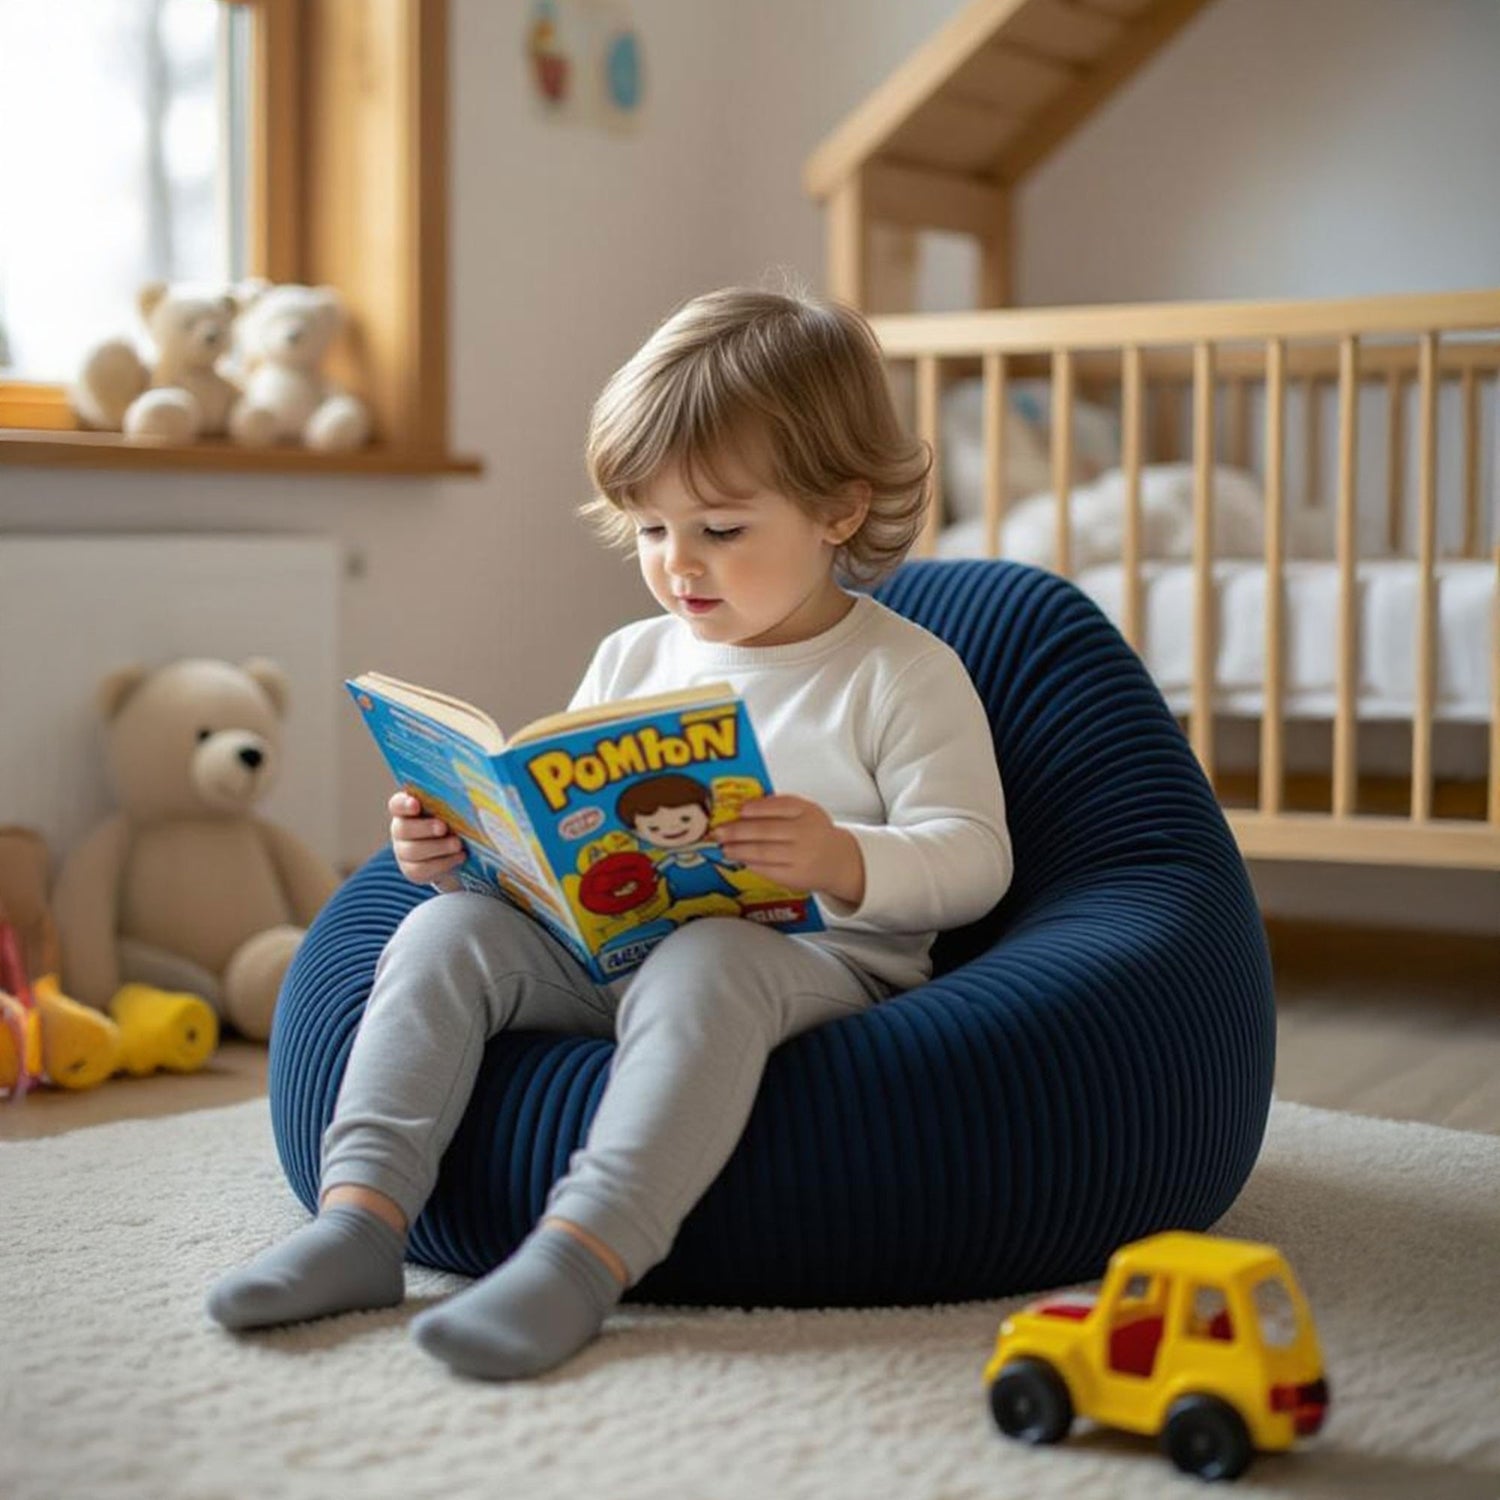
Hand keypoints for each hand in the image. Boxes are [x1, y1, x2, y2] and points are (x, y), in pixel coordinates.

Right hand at [389, 791, 464, 887]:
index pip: (397, 804)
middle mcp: (400, 829)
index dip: (404, 805)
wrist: (458, 850)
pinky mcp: (412, 870)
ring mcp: (403, 851)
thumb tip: (468, 798)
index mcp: (407, 808)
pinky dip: (443, 863)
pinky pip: (421, 869)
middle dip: (425, 828)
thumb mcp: (453, 810)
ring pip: (412, 851)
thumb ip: (451, 803)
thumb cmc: (454, 821)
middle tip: (443, 828)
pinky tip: (460, 857)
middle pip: (403, 829)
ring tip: (457, 844)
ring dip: (438, 847)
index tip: (416, 805)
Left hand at [712, 795, 864, 906]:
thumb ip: (779, 807)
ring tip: (724, 847)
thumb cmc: (815, 833)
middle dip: (738, 831)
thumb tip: (742, 808)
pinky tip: (740, 859)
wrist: (839, 861)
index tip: (739, 809)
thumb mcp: (805, 812)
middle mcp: (805, 833)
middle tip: (719, 831)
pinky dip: (751, 864)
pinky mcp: (795, 876)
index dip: (757, 808)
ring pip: (763, 852)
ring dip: (739, 849)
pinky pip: (768, 869)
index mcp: (806, 812)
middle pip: (766, 830)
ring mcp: (800, 856)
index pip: (779, 806)